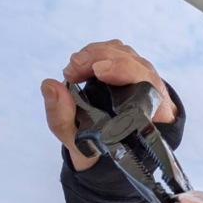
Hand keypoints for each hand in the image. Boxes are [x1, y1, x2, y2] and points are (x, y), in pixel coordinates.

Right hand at [41, 40, 177, 171]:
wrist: (111, 150)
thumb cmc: (97, 148)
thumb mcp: (76, 143)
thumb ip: (62, 119)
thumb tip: (50, 85)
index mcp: (152, 118)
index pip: (147, 84)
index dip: (124, 71)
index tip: (99, 71)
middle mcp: (152, 95)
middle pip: (134, 63)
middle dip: (101, 58)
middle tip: (72, 70)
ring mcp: (143, 79)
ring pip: (124, 54)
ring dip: (95, 54)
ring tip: (72, 69)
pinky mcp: (130, 70)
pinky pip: (117, 52)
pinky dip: (96, 53)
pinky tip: (80, 65)